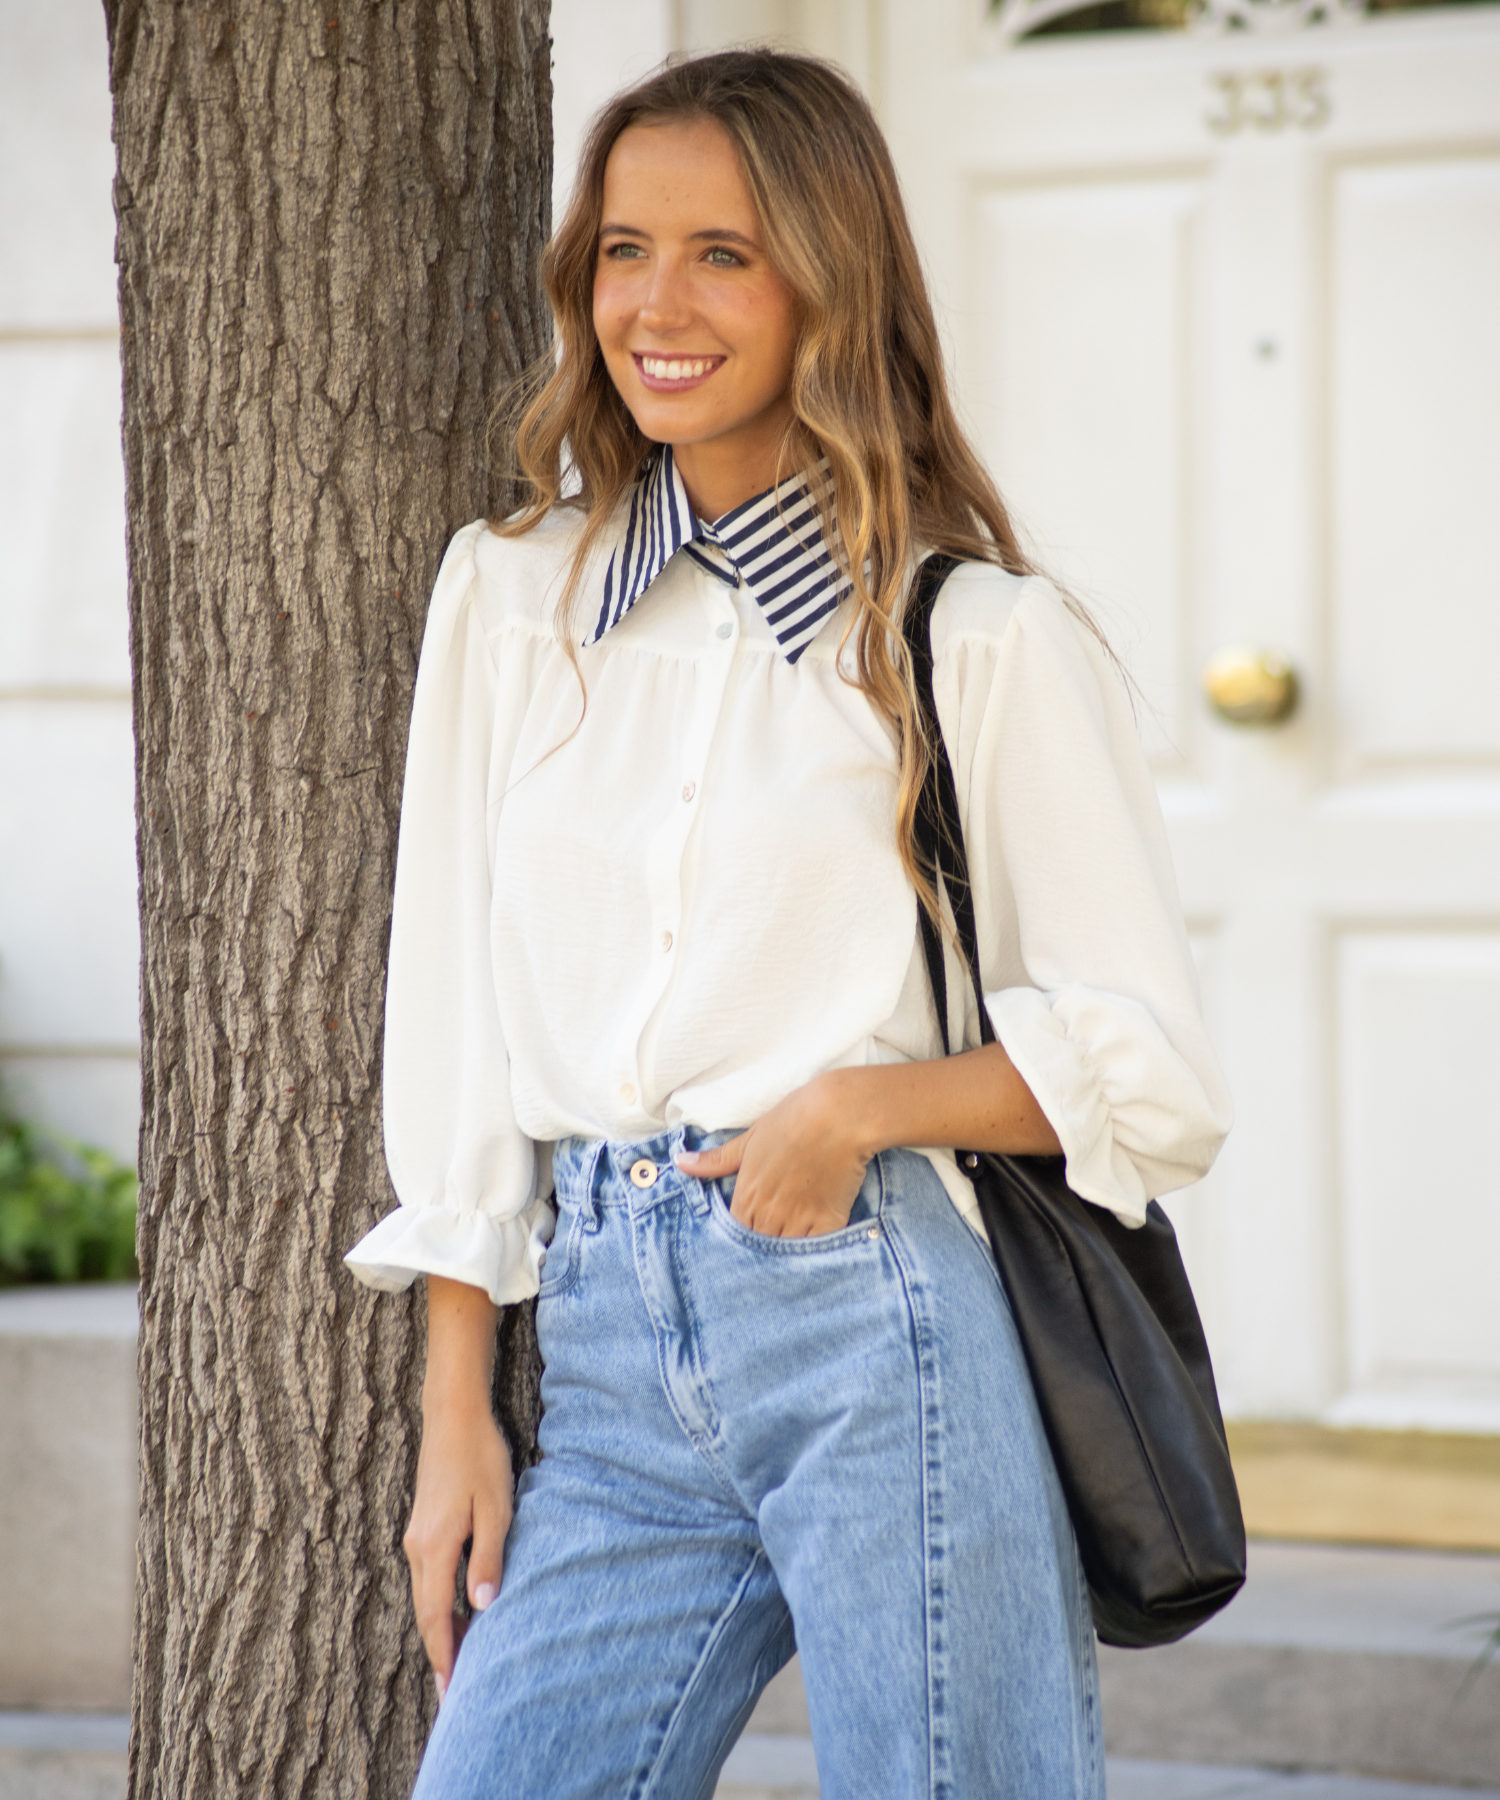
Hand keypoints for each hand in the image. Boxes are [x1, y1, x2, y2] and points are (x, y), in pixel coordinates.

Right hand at [404, 1392, 512, 1700]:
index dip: (444, 1655)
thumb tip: (482, 1608)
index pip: (434, 1616)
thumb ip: (488, 1558)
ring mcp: (417, 1536)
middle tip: (453, 1693)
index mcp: (434, 1547)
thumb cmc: (480, 1458)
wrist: (454, 1415)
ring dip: (440, 1629)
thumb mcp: (496, 1508)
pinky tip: (456, 1612)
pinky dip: (439, 1603)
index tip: (451, 1692)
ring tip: (460, 1661)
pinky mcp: (424, 1526)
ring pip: (426, 1595)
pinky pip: (428, 1577)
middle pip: (426, 1613)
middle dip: (440, 1652)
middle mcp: (418, 1547)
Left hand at [677, 1071, 871, 1237]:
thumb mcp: (750, 1137)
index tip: (752, 1231)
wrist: (838, 1115)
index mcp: (747, 1194)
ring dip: (786, 1255)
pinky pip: (816, 1253)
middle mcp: (769, 1213)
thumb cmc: (794, 1119)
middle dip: (763, 1249)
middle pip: (759, 1249)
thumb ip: (716, 1160)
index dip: (742, 1235)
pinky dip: (814, 1253)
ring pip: (785, 1255)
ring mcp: (799, 1220)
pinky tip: (815, 1249)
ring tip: (792, 1248)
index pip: (735, 1233)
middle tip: (772, 1244)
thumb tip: (680, 1162)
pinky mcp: (829, 1223)